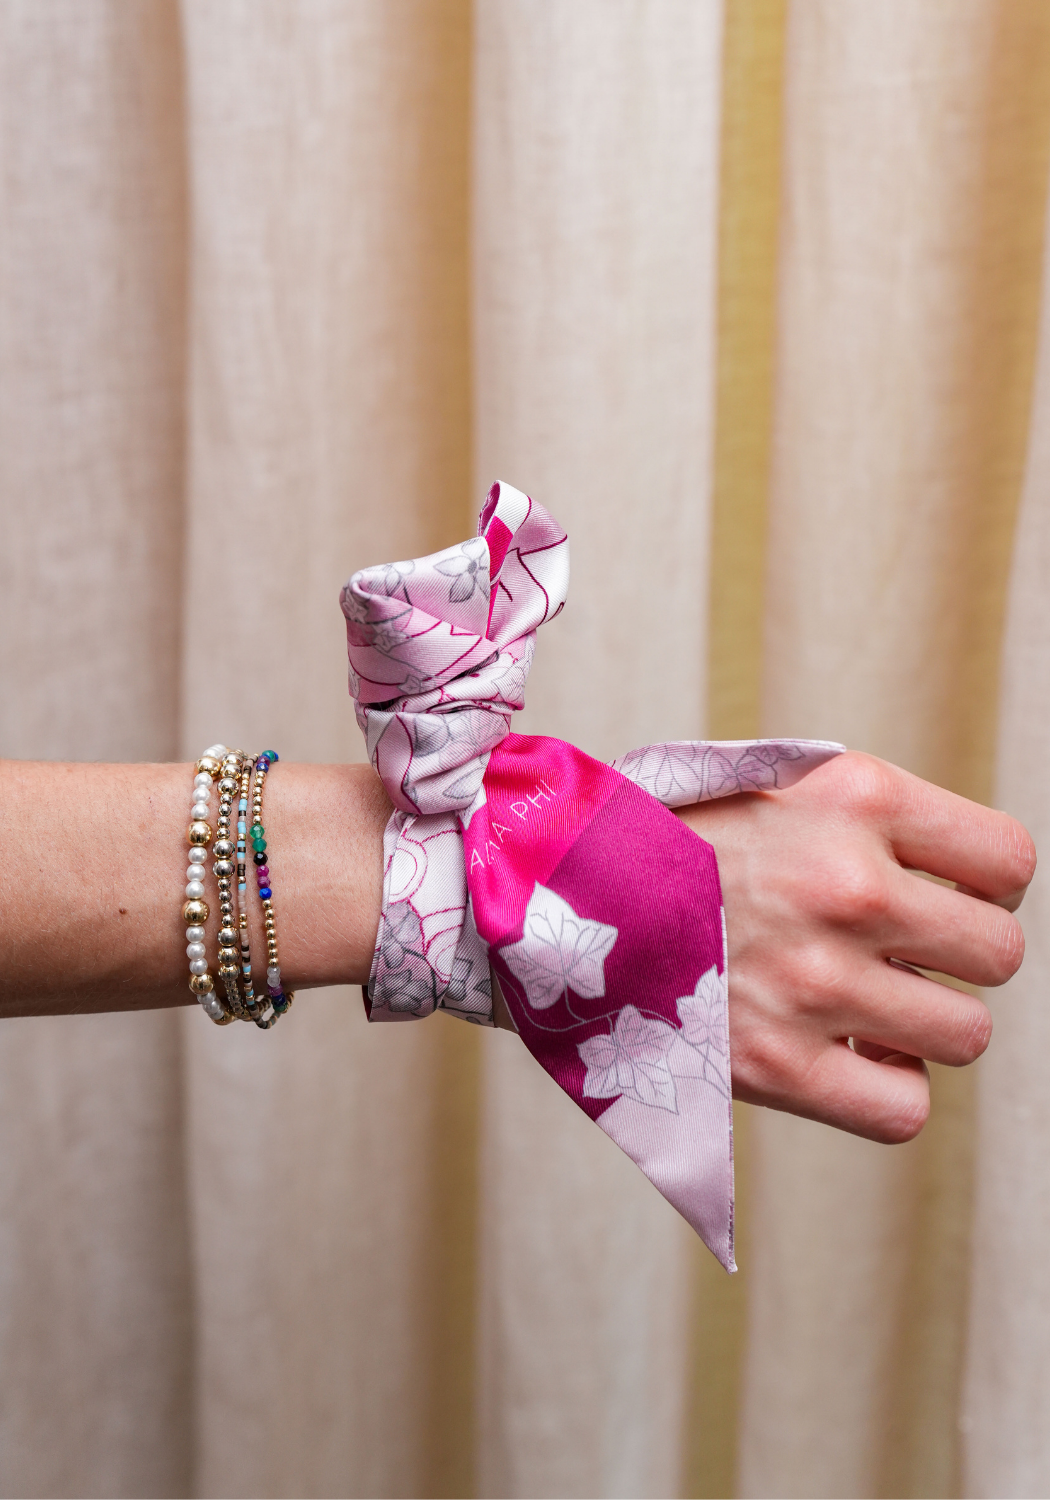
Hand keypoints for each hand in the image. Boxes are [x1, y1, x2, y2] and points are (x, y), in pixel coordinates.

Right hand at [676, 752, 1035, 1142]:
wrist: (544, 892)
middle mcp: (847, 884)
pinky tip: (842, 1055)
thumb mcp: (769, 780)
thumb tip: (959, 871)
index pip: (1007, 860)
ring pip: (965, 1034)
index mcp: (853, 797)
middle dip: (958, 959)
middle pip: (998, 955)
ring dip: (923, 1026)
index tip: (944, 895)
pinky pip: (904, 1108)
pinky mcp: (776, 1065)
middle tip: (901, 954)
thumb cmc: (663, 835)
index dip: (984, 887)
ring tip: (861, 1003)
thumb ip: (868, 812)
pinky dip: (885, 1089)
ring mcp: (814, 979)